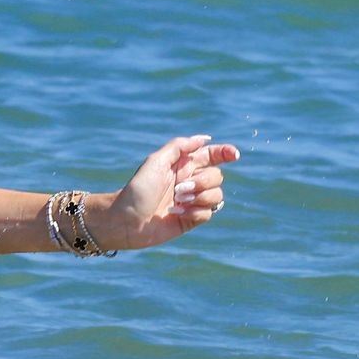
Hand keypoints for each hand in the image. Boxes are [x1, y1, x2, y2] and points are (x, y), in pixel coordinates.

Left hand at [98, 133, 239, 250]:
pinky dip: (194, 212)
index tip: (234, 155)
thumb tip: (205, 138)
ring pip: (217, 195)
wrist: (125, 220)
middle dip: (203, 182)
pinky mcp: (191, 219)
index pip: (212, 156)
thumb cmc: (137, 190)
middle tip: (180, 189)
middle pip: (217, 176)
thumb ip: (178, 147)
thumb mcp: (155, 162)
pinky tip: (177, 213)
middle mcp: (190, 182)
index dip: (225, 153)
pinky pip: (208, 213)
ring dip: (199, 198)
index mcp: (182, 166)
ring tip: (178, 201)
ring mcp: (192, 201)